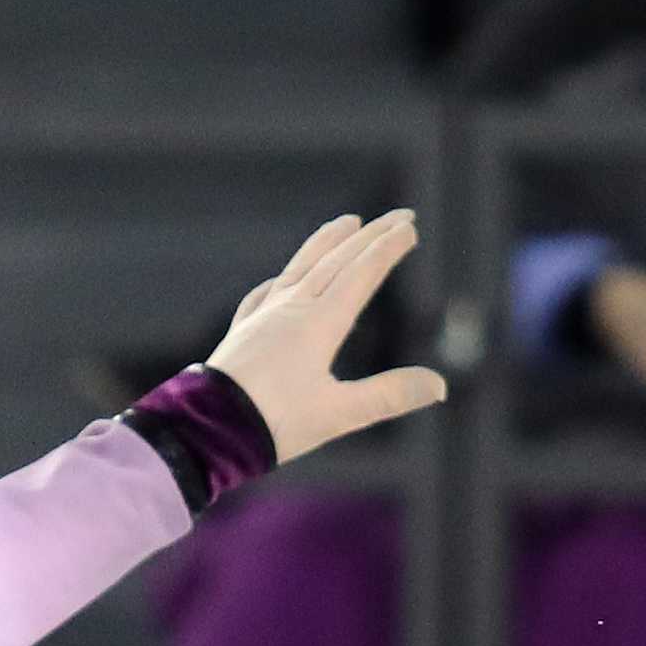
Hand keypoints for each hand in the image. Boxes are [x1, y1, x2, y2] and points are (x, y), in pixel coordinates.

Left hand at [203, 210, 448, 461]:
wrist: (205, 430)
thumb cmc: (272, 424)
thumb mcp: (337, 415)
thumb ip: (388, 396)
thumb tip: (439, 387)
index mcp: (320, 323)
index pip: (361, 274)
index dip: (387, 249)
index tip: (409, 228)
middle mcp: (292, 309)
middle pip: (337, 261)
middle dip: (370, 236)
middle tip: (398, 215)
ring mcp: (263, 317)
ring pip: (300, 268)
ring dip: (326, 243)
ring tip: (346, 222)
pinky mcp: (241, 333)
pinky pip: (265, 294)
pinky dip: (282, 279)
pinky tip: (279, 281)